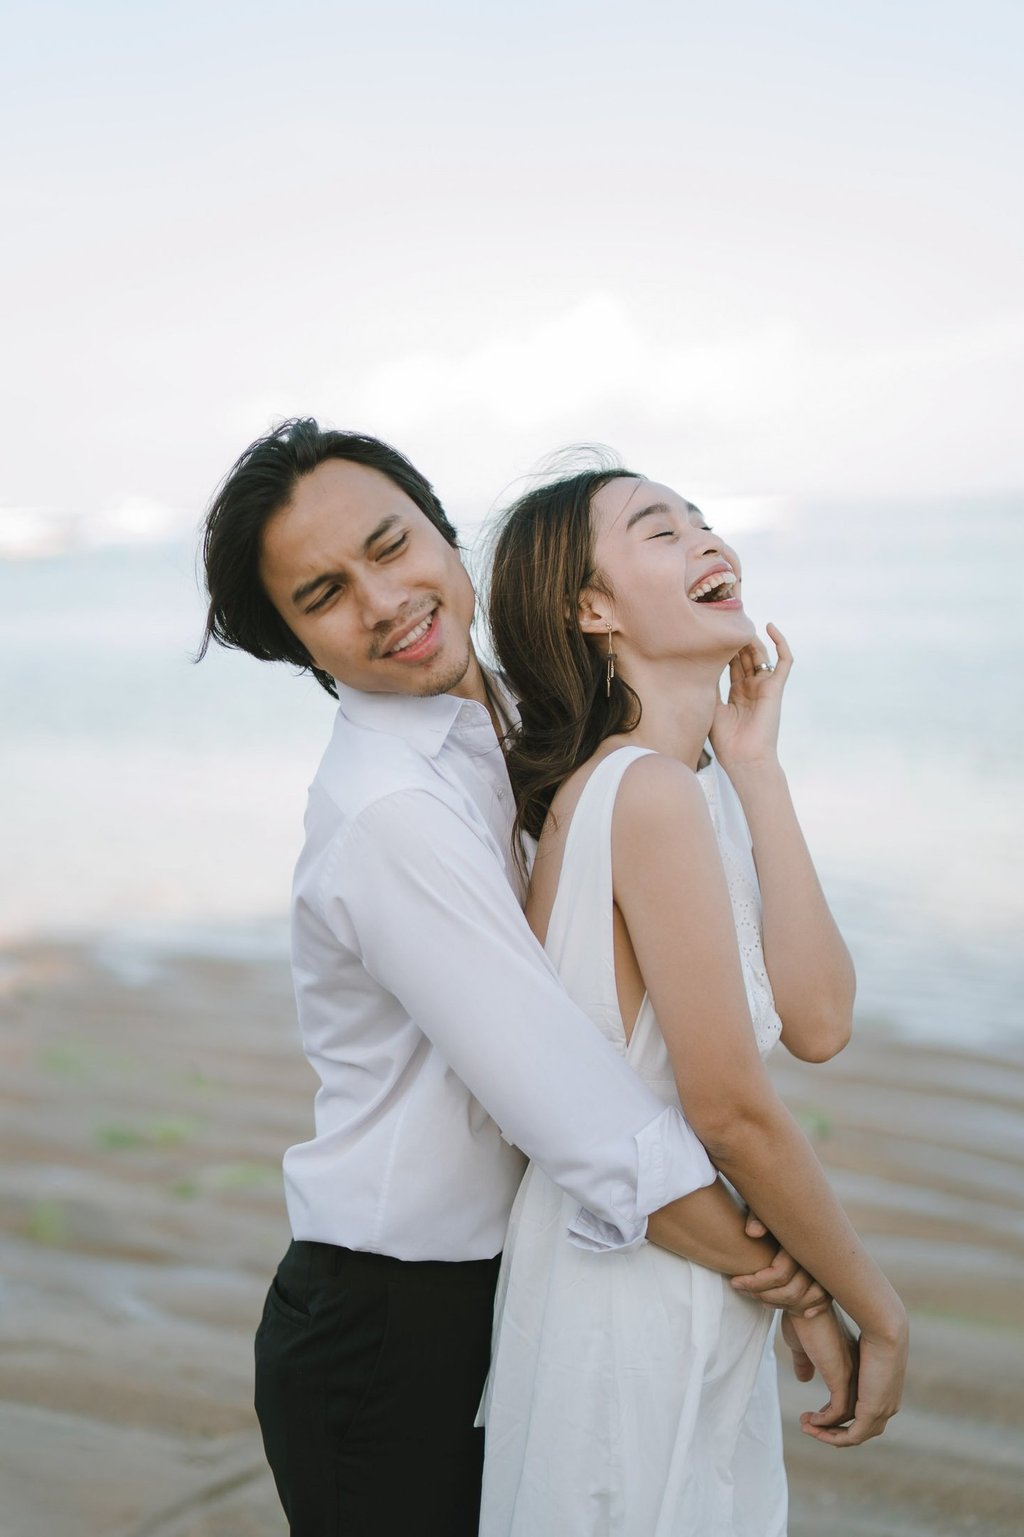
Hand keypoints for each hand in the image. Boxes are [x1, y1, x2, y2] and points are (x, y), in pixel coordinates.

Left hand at [709, 623, 791, 774]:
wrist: (744, 758)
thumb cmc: (725, 740)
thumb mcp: (711, 706)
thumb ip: (710, 683)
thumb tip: (700, 661)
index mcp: (737, 693)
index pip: (732, 664)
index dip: (725, 649)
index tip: (713, 632)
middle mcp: (752, 688)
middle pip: (746, 656)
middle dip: (736, 640)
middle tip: (725, 621)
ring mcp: (765, 686)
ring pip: (761, 654)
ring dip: (751, 639)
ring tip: (738, 626)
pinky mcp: (776, 687)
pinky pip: (784, 660)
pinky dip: (780, 642)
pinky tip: (770, 626)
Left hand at [730, 1210, 828, 1316]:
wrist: (802, 1208)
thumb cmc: (773, 1208)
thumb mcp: (762, 1207)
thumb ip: (756, 1215)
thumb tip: (753, 1233)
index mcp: (800, 1240)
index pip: (778, 1274)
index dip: (755, 1282)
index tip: (734, 1281)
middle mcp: (816, 1256)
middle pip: (791, 1292)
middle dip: (763, 1295)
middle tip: (740, 1288)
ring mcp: (826, 1270)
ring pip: (802, 1300)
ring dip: (778, 1303)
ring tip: (756, 1296)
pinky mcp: (830, 1278)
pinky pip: (820, 1302)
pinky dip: (805, 1308)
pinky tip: (786, 1307)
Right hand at [783, 1308, 857, 1433]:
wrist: (807, 1299)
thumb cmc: (804, 1316)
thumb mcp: (803, 1345)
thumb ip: (805, 1361)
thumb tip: (804, 1377)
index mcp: (850, 1363)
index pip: (853, 1398)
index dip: (835, 1414)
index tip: (818, 1418)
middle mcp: (856, 1372)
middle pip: (857, 1413)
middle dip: (836, 1429)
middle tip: (813, 1428)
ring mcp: (851, 1375)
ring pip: (852, 1419)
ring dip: (829, 1431)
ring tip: (806, 1426)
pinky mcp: (841, 1377)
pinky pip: (839, 1412)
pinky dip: (824, 1423)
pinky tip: (809, 1421)